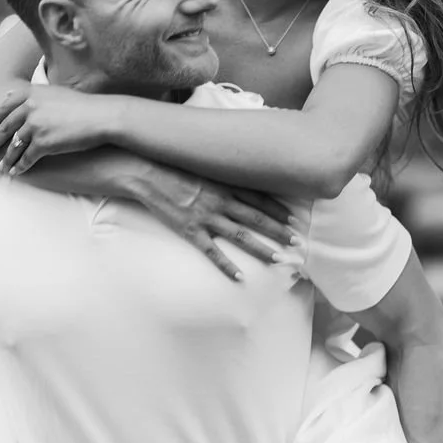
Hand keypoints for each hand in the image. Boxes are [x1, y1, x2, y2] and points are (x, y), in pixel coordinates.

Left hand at [0, 85, 114, 170]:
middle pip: (5, 127)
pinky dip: (20, 167)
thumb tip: (8, 94)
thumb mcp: (54, 92)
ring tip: (2, 167)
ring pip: (14, 146)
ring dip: (7, 158)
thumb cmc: (83, 105)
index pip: (5, 106)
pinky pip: (26, 158)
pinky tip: (16, 172)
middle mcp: (30, 108)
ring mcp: (35, 126)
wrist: (101, 117)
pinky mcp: (43, 143)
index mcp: (31, 94)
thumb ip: (32, 94)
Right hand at [135, 163, 296, 281]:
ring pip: (240, 236)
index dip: (278, 210)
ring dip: (261, 249)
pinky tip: (240, 278)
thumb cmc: (173, 166)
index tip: (293, 220)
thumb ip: (220, 174)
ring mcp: (206, 217)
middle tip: (296, 243)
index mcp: (224, 184)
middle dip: (278, 231)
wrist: (145, 173)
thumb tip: (237, 176)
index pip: (258, 199)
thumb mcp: (202, 165)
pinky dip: (227, 266)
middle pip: (256, 219)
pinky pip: (212, 253)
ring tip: (278, 260)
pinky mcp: (190, 231)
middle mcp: (220, 201)